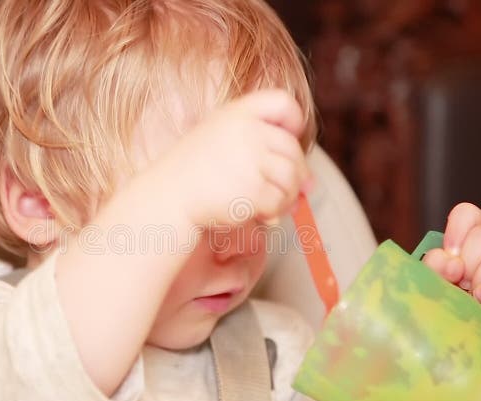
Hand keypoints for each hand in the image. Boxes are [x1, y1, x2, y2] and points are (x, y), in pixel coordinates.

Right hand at [157, 89, 311, 226]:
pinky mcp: (252, 189)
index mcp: (237, 112)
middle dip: (294, 174)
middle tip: (283, 192)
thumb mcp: (223, 144)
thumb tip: (312, 184)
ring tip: (270, 206)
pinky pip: (281, 200)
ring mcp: (250, 159)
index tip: (287, 141)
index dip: (294, 122)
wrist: (168, 198)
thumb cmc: (196, 174)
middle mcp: (247, 131)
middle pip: (292, 149)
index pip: (283, 103)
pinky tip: (262, 216)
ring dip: (287, 197)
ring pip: (292, 177)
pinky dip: (276, 212)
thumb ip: (265, 153)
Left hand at [422, 202, 480, 324]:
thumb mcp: (431, 279)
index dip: (457, 231)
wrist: (457, 331)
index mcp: (470, 235)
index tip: (449, 254)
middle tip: (459, 282)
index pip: (469, 214)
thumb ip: (433, 266)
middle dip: (468, 261)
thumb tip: (453, 263)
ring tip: (471, 294)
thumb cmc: (444, 300)